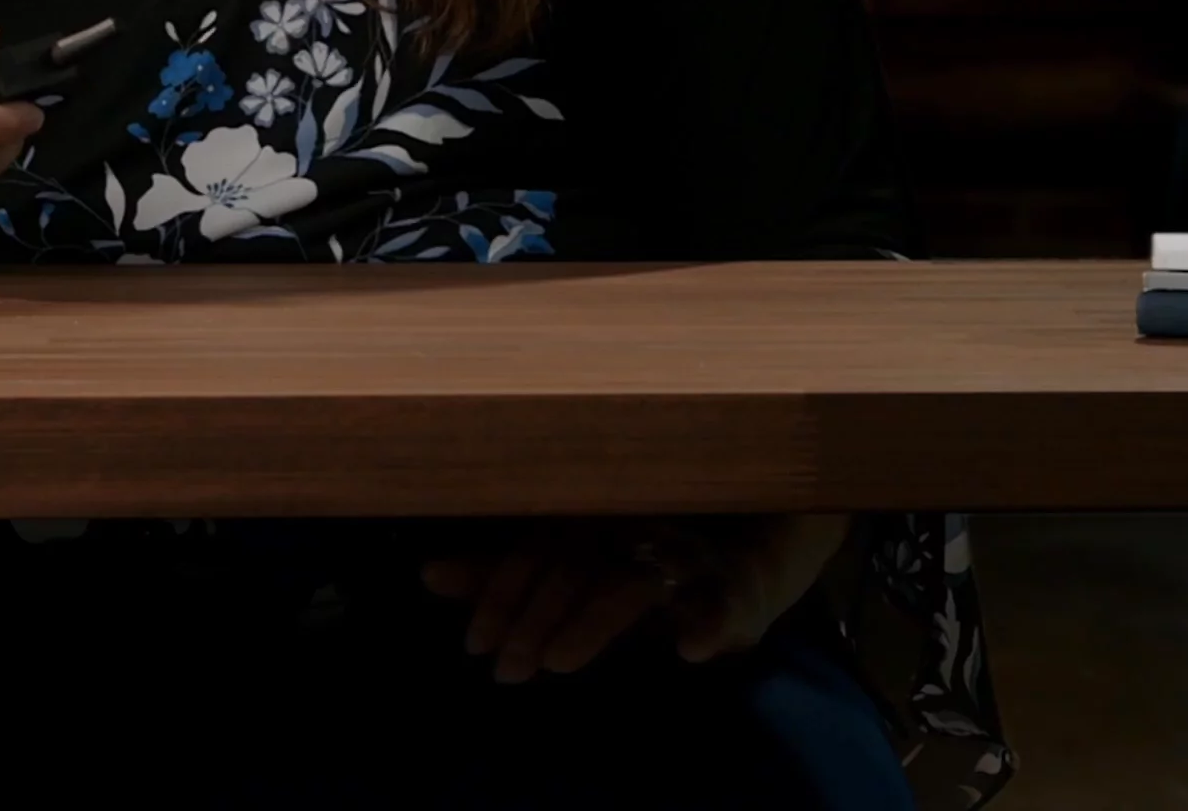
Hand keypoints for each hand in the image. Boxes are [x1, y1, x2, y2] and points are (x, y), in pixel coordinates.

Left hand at [420, 514, 848, 683]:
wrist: (760, 548)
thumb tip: (427, 576)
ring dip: (594, 623)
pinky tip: (690, 646)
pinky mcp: (744, 587)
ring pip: (633, 583)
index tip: (475, 646)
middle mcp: (635, 524)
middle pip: (575, 566)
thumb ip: (506, 576)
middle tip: (507, 670)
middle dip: (535, 620)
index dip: (500, 592)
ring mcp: (690, 554)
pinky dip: (709, 624)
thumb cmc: (648, 564)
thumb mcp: (576, 574)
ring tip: (557, 662)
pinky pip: (727, 602)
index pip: (536, 548)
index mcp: (595, 516)